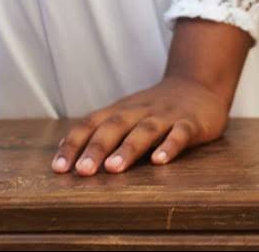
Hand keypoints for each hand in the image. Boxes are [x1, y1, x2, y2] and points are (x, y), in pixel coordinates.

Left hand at [53, 76, 229, 175]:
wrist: (199, 85)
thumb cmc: (155, 108)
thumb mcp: (126, 114)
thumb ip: (100, 130)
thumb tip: (63, 151)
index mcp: (120, 110)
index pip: (91, 124)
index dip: (74, 145)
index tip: (59, 168)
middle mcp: (140, 111)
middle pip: (115, 127)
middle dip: (96, 148)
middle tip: (83, 172)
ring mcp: (166, 116)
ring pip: (145, 130)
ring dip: (128, 149)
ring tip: (114, 168)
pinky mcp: (191, 122)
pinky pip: (180, 133)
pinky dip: (169, 146)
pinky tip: (160, 161)